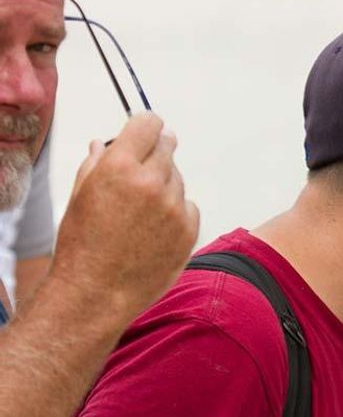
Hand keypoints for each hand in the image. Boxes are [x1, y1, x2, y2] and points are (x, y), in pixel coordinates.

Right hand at [49, 112, 198, 319]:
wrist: (97, 292)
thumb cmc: (82, 246)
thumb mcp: (78, 196)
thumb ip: (96, 163)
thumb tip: (104, 144)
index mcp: (120, 167)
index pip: (149, 123)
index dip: (146, 126)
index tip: (146, 131)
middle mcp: (152, 182)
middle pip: (168, 147)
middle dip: (156, 153)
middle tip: (143, 170)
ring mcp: (175, 207)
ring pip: (178, 179)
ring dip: (164, 186)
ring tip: (139, 214)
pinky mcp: (190, 229)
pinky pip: (189, 207)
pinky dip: (176, 212)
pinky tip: (154, 230)